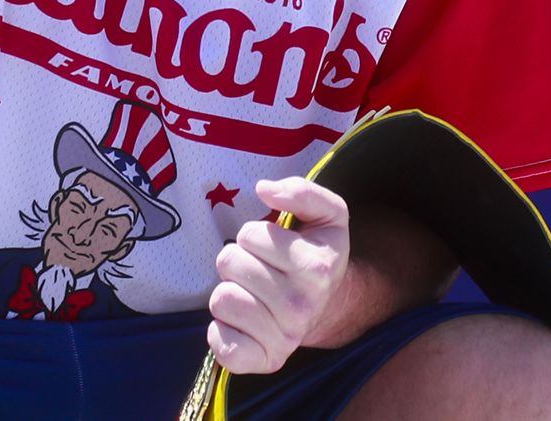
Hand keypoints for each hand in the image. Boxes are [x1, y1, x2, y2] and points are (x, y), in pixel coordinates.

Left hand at [206, 177, 350, 374]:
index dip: (253, 237)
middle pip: (229, 263)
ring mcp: (284, 338)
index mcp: (317, 268)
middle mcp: (302, 305)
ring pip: (221, 299)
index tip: (273, 248)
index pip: (249, 235)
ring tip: (251, 294)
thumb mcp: (325, 215)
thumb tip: (265, 190)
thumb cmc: (315, 255)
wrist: (329, 308)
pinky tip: (241, 324)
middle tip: (259, 272)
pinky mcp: (264, 361)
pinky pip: (222, 346)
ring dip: (229, 292)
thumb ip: (302, 192)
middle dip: (238, 262)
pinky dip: (222, 333)